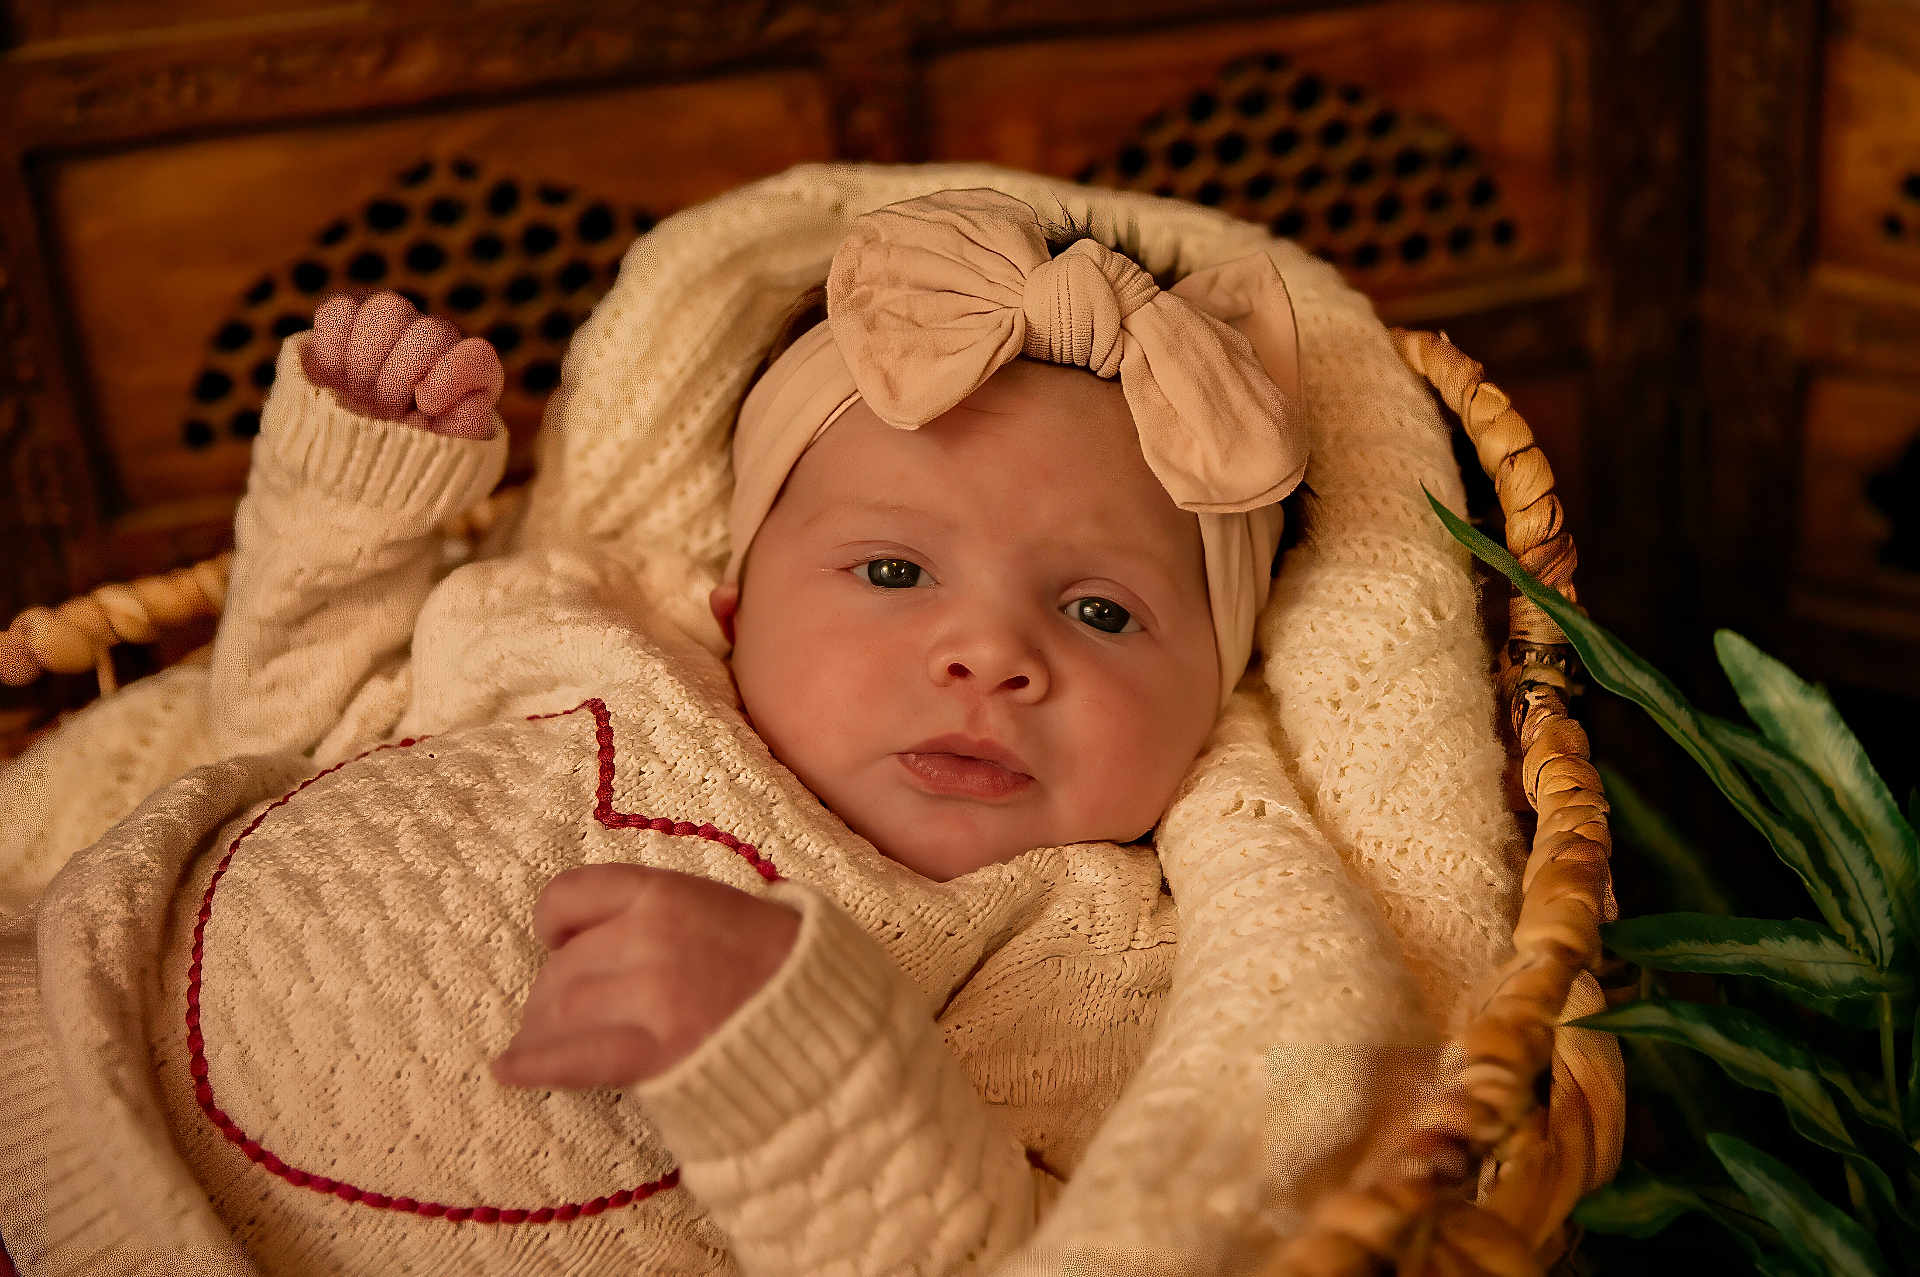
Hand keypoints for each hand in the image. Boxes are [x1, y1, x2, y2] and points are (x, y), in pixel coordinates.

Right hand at [300, 289, 503, 438]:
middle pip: (428, 330)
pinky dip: (330, 349)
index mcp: (471, 372)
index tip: (427, 405)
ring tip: (359, 394)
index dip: (450, 378)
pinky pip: (338, 310)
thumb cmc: (411, 450)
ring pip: (384, 309)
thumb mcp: (445, 451)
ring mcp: (391, 322)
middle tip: (385, 409)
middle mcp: (435, 338)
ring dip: (364, 362)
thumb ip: (464, 426)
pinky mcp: (347, 316)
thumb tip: (462, 402)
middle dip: (398, 378)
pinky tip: (332, 379)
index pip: (476, 356)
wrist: (360, 449)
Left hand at [490, 864, 801, 1089]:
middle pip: (563, 966)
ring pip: (560, 1010)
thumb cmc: (792, 965)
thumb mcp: (730, 908)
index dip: (554, 924)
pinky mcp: (655, 1053)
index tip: (555, 942)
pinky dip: (534, 1064)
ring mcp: (650, 996)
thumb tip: (611, 937)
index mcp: (668, 893)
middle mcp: (648, 937)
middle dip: (551, 994)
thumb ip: (667, 915)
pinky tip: (509, 1070)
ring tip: (539, 1046)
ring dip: (542, 1031)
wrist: (838, 1021)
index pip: (572, 896)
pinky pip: (574, 1058)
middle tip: (554, 1017)